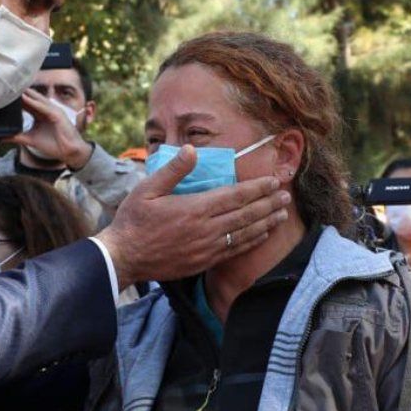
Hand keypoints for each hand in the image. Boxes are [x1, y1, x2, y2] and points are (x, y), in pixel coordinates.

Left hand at [5, 89, 91, 169]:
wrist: (69, 152)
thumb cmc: (54, 145)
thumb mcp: (31, 140)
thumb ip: (17, 137)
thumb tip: (2, 138)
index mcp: (40, 115)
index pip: (27, 104)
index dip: (17, 100)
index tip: (4, 96)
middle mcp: (46, 110)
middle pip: (31, 99)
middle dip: (21, 93)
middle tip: (7, 86)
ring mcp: (52, 111)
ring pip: (37, 100)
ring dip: (26, 94)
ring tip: (14, 88)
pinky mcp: (57, 114)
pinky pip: (44, 107)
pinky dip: (35, 102)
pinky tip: (26, 98)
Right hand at [96, 145, 290, 289]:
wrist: (124, 257)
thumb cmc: (133, 220)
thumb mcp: (147, 189)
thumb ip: (173, 170)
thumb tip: (191, 149)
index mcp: (195, 208)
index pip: (235, 195)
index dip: (257, 188)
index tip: (273, 181)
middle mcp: (206, 229)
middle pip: (246, 214)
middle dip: (268, 204)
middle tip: (286, 196)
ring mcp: (207, 248)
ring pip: (245, 234)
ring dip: (266, 223)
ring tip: (281, 214)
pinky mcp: (204, 261)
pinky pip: (235, 251)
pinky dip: (252, 241)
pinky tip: (262, 235)